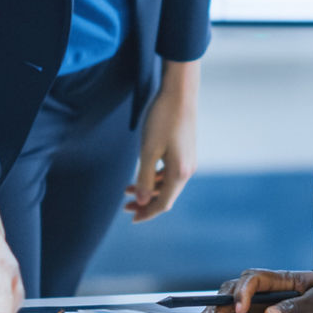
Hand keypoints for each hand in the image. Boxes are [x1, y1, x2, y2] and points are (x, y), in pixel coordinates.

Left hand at [125, 59, 198, 222]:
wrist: (180, 93)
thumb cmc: (162, 120)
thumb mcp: (148, 150)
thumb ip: (144, 178)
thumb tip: (141, 202)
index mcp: (179, 173)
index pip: (163, 203)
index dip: (147, 212)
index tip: (131, 218)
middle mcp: (187, 170)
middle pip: (166, 196)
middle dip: (146, 203)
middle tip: (125, 206)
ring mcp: (188, 160)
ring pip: (168, 184)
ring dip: (149, 190)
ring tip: (128, 189)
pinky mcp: (186, 151)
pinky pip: (170, 172)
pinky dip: (156, 178)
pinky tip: (143, 173)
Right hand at [192, 266, 312, 312]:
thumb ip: (296, 308)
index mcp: (281, 279)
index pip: (254, 280)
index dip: (243, 293)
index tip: (240, 312)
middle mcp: (267, 286)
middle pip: (236, 287)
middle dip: (220, 304)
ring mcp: (263, 297)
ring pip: (232, 297)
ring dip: (216, 310)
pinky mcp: (262, 308)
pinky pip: (238, 309)